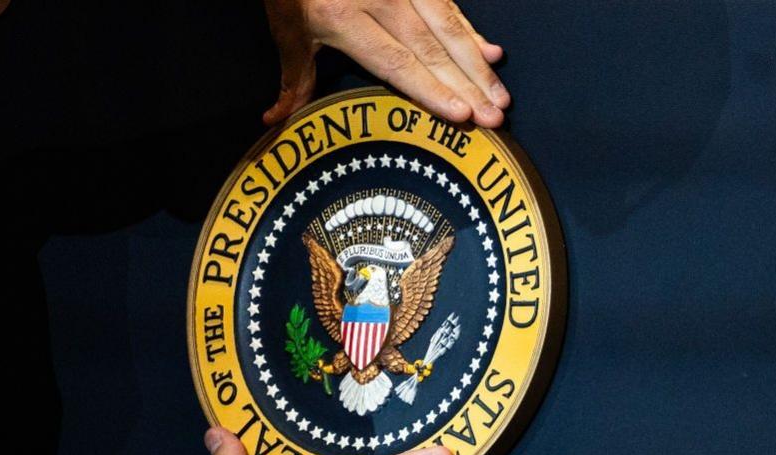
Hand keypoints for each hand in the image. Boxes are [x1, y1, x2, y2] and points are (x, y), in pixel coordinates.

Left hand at [262, 0, 508, 126]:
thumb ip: (294, 77)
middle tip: (495, 117)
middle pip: (431, 49)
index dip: (429, 90)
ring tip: (500, 96)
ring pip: (448, 25)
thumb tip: (274, 120)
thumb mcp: (287, 29)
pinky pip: (448, 4)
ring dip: (477, 64)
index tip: (459, 114)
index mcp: (342, 17)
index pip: (395, 62)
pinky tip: (491, 53)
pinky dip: (470, 31)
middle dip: (466, 85)